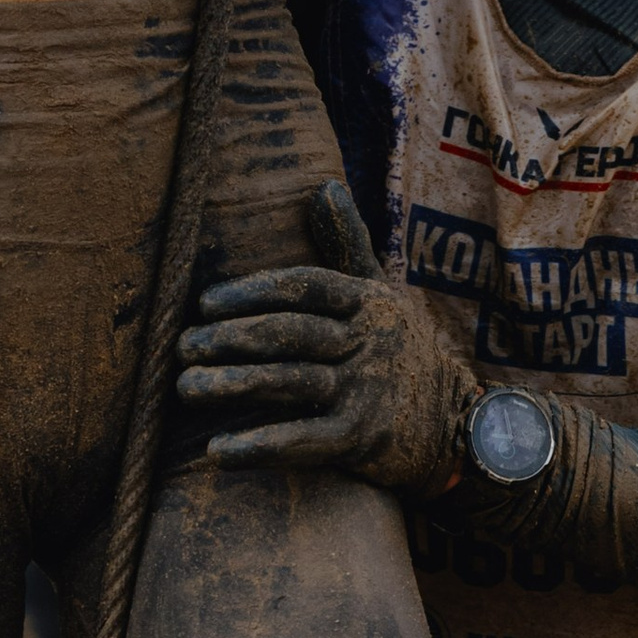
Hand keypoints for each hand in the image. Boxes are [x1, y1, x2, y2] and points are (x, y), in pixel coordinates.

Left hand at [175, 179, 480, 493]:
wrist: (455, 421)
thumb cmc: (397, 349)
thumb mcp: (379, 293)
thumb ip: (347, 243)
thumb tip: (325, 185)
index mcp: (366, 302)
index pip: (307, 287)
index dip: (254, 292)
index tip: (205, 303)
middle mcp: (367, 342)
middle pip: (291, 334)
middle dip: (232, 338)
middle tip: (183, 346)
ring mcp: (366, 391)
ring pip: (291, 383)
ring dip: (233, 386)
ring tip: (185, 387)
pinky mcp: (363, 439)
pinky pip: (304, 441)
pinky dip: (260, 446)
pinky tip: (217, 452)